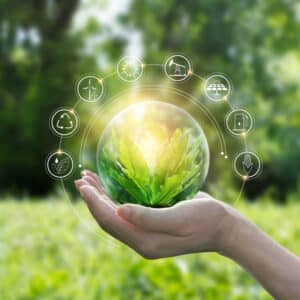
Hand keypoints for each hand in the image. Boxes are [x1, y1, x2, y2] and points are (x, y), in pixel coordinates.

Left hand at [75, 170, 234, 258]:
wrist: (222, 227)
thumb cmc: (204, 219)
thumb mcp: (178, 218)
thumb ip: (148, 218)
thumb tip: (118, 212)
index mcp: (145, 241)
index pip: (110, 221)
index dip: (94, 203)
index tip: (83, 184)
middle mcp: (142, 239)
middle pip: (108, 218)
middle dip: (93, 199)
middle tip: (81, 178)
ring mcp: (146, 232)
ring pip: (115, 215)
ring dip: (101, 197)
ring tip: (90, 179)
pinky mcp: (152, 224)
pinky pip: (127, 212)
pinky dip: (115, 198)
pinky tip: (112, 186)